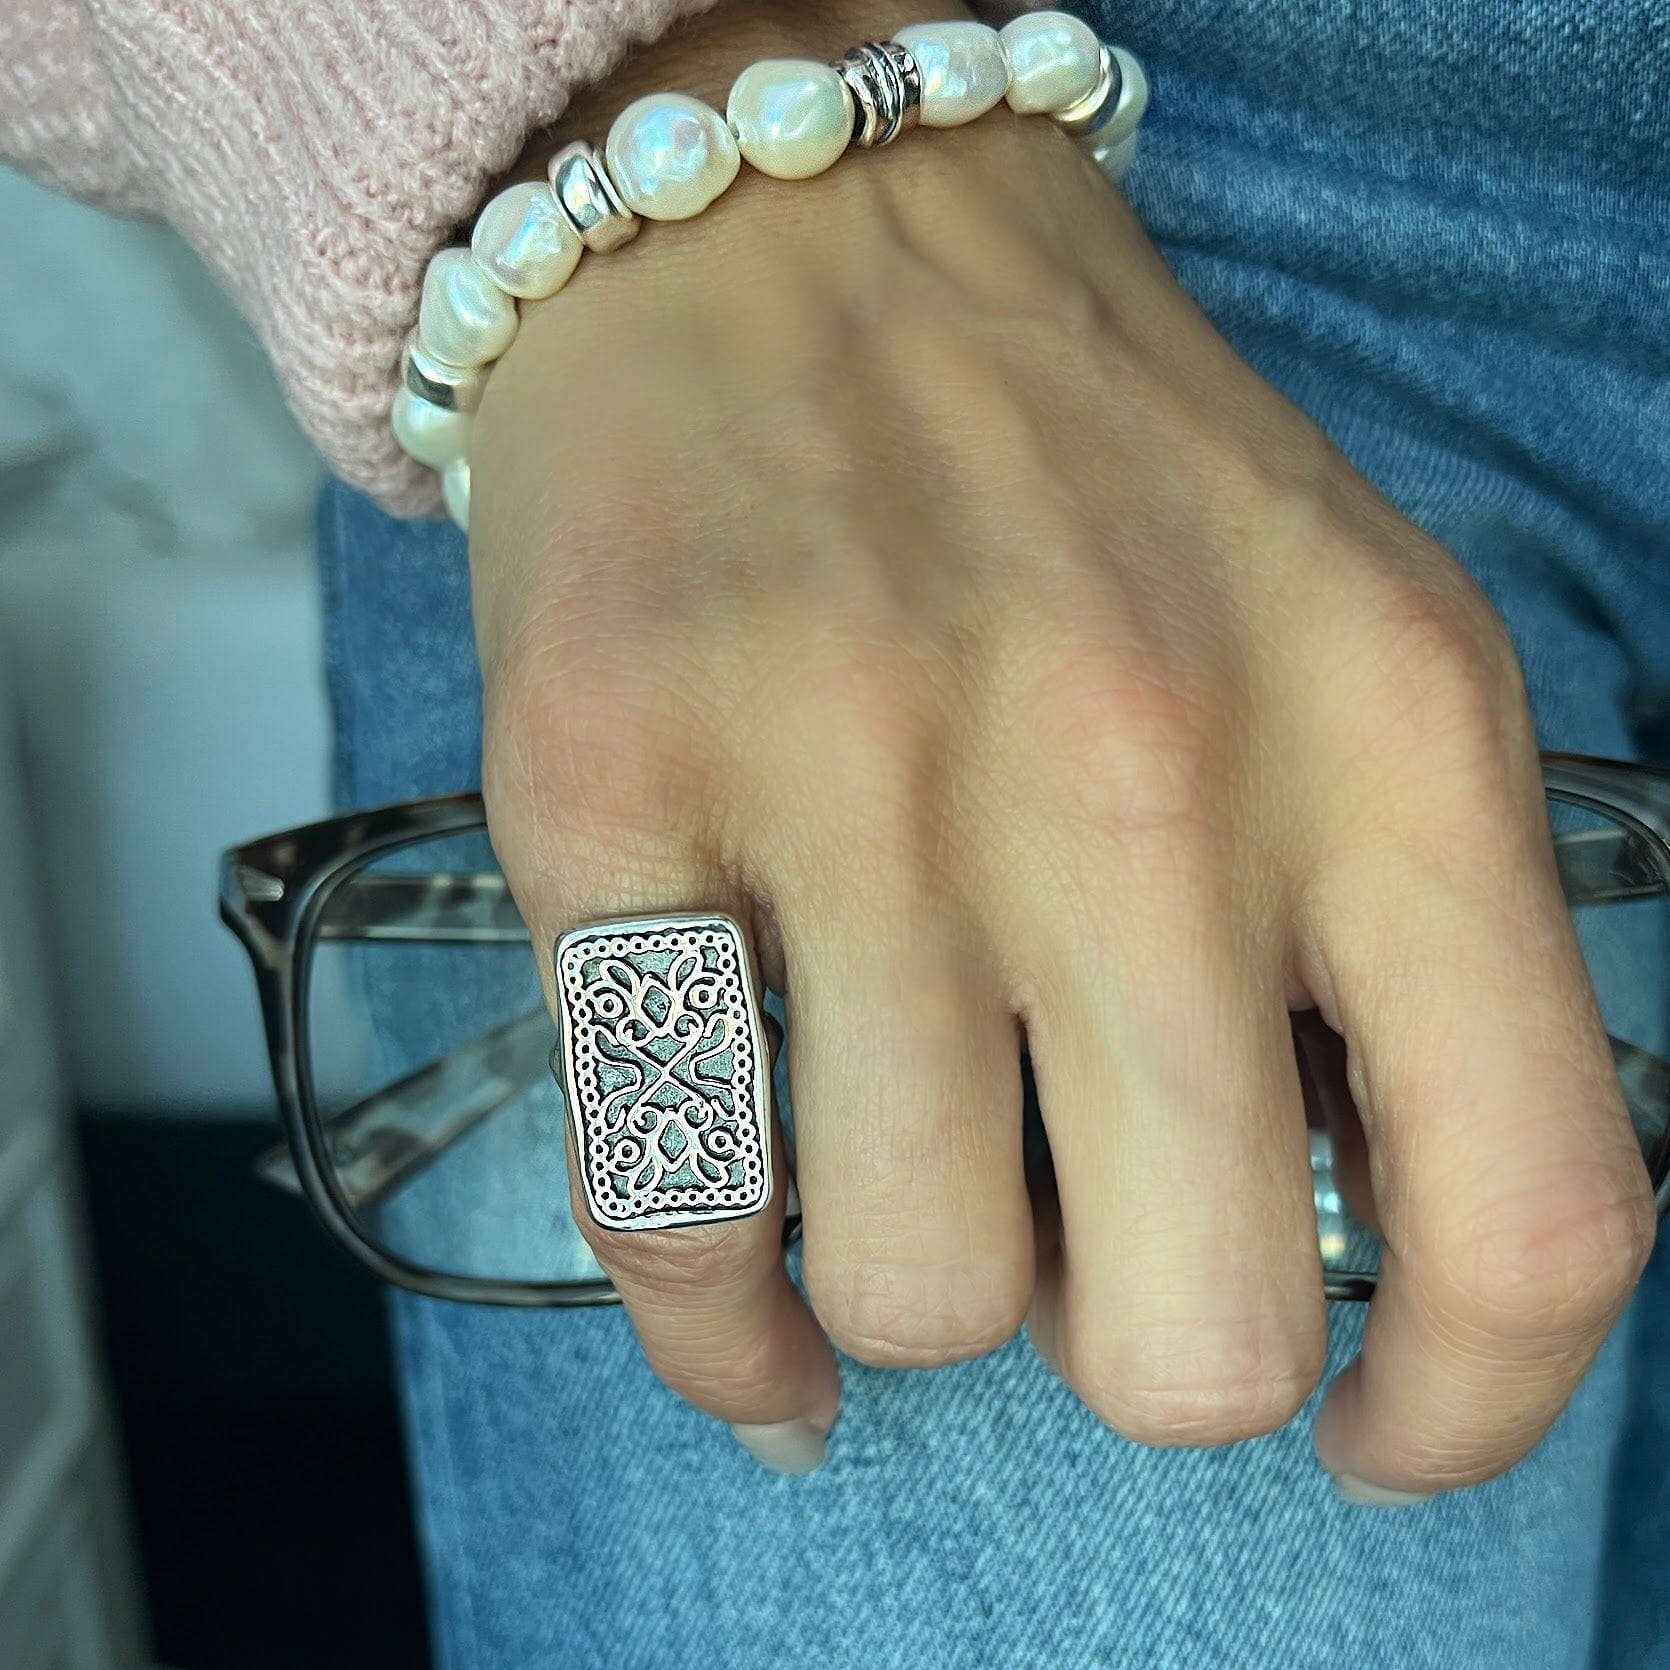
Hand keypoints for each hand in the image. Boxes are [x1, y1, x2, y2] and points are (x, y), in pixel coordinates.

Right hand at [469, 0, 1653, 1491]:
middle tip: (1071, 1233)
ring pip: (910, 1287)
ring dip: (907, 1277)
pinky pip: (664, 1199)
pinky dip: (707, 1309)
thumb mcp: (1335, 639)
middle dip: (1129, 1346)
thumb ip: (1377, 929)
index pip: (1532, 1211)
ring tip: (892, 1149)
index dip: (1468, 1409)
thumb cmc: (1069, 457)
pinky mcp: (611, 776)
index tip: (1371, 1435)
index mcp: (1387, 726)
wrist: (787, 219)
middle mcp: (1136, 757)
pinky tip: (738, 1290)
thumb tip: (1307, 1241)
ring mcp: (854, 764)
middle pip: (1193, 1334)